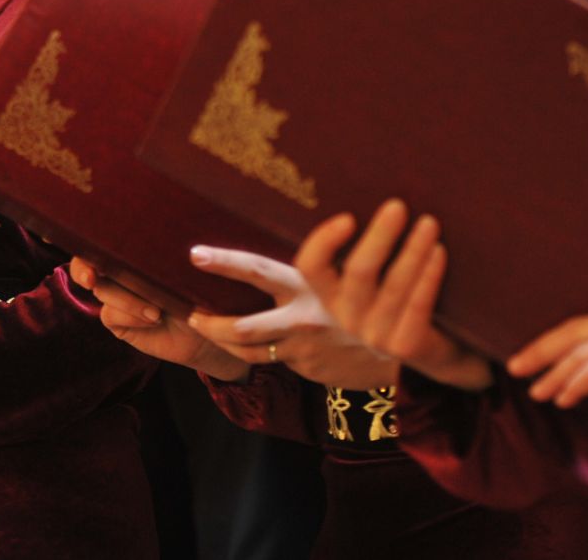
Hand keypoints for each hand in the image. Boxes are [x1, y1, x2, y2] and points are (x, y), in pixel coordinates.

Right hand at [68, 257, 247, 381]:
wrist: (208, 325)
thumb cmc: (198, 285)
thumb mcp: (181, 264)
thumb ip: (163, 249)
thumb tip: (153, 230)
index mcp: (130, 252)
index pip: (96, 240)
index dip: (86, 244)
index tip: (92, 247)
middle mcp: (117, 272)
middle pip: (85, 265)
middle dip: (84, 270)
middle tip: (92, 278)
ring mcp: (116, 298)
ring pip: (102, 291)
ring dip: (127, 298)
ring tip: (157, 309)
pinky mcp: (118, 322)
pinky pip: (110, 314)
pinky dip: (130, 314)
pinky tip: (154, 317)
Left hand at [185, 246, 399, 389]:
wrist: (406, 352)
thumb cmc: (378, 299)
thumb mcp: (354, 270)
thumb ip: (326, 258)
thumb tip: (307, 222)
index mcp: (312, 288)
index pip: (261, 271)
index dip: (228, 263)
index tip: (197, 255)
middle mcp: (302, 320)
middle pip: (243, 322)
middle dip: (208, 315)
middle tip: (181, 299)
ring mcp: (301, 348)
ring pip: (245, 346)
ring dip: (217, 333)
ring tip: (197, 320)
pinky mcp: (303, 365)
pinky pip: (264, 356)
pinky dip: (244, 346)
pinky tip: (231, 337)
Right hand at [295, 200, 490, 390]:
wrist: (439, 349)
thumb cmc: (403, 296)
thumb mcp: (376, 277)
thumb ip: (369, 246)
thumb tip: (380, 191)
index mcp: (330, 294)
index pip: (310, 267)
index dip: (324, 241)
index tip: (348, 217)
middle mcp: (346, 317)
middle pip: (358, 271)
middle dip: (380, 235)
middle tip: (398, 206)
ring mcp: (375, 335)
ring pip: (394, 285)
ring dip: (413, 250)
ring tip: (430, 223)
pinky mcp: (405, 347)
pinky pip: (418, 305)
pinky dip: (428, 275)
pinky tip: (439, 252)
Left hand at [506, 295, 587, 439]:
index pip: (582, 326)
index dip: (550, 342)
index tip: (527, 358)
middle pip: (573, 333)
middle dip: (539, 352)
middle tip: (514, 369)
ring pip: (579, 354)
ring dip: (553, 375)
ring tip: (538, 393)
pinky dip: (575, 385)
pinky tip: (566, 400)